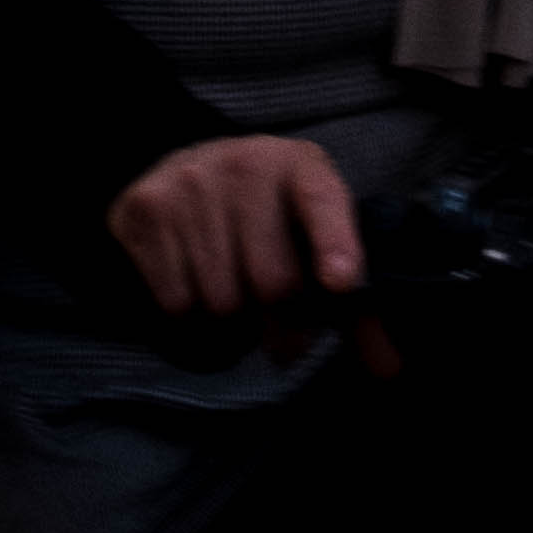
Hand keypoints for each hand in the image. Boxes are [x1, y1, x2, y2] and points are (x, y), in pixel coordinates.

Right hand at [107, 133, 366, 320]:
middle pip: (271, 279)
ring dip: (233, 324)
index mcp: (300, 165)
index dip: (336, 243)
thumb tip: (387, 368)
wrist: (186, 168)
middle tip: (285, 344)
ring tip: (238, 304)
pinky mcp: (145, 208)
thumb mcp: (315, 234)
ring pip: (220, 300)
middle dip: (283, 329)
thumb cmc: (269, 215)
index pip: (322, 201)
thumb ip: (354, 303)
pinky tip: (198, 291)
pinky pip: (174, 301)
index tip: (342, 283)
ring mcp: (189, 182)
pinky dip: (190, 317)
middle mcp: (244, 165)